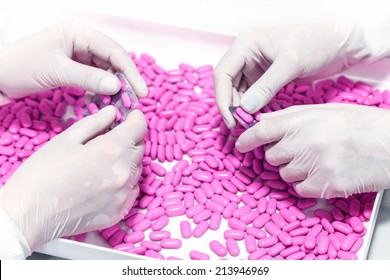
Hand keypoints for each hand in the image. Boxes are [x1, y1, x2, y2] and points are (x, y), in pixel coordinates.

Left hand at [0, 20, 146, 103]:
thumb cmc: (21, 65)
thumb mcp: (57, 71)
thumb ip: (89, 78)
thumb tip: (117, 87)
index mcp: (78, 32)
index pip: (113, 51)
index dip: (130, 72)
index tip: (141, 92)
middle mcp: (82, 39)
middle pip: (113, 61)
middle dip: (124, 81)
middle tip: (132, 102)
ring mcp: (79, 53)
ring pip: (106, 71)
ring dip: (113, 88)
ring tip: (119, 105)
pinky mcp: (75, 66)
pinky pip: (96, 78)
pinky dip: (101, 91)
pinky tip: (102, 102)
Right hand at [0, 106, 145, 251]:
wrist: (29, 214)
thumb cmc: (42, 174)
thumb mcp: (66, 139)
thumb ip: (95, 122)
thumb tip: (113, 112)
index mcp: (111, 150)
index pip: (139, 127)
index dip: (135, 118)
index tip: (129, 116)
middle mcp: (123, 173)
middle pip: (140, 147)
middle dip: (130, 138)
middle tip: (111, 138)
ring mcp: (123, 195)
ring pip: (137, 169)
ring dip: (127, 160)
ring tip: (103, 162)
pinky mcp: (119, 211)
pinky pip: (132, 190)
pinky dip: (124, 181)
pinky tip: (105, 181)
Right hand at [214, 17, 370, 127]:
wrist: (337, 44)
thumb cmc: (316, 44)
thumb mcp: (291, 64)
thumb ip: (266, 86)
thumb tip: (246, 109)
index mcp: (246, 44)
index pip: (223, 73)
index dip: (222, 98)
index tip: (231, 119)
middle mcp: (246, 54)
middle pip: (226, 84)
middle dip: (230, 105)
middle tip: (238, 126)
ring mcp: (253, 66)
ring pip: (236, 91)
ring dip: (239, 108)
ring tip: (247, 124)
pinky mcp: (263, 77)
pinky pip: (250, 94)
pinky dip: (250, 107)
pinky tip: (255, 118)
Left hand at [235, 103, 389, 197]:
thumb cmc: (360, 124)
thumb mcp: (324, 110)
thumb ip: (290, 116)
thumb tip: (262, 121)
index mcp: (302, 121)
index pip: (262, 130)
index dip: (247, 138)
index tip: (240, 144)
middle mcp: (304, 143)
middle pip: (271, 156)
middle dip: (279, 154)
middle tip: (298, 149)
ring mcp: (313, 166)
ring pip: (284, 174)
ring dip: (294, 170)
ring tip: (317, 160)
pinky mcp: (324, 186)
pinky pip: (300, 189)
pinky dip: (306, 184)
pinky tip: (323, 173)